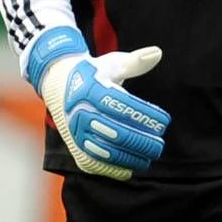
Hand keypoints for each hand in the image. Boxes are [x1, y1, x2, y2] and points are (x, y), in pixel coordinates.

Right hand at [25, 25, 168, 180]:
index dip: (145, 117)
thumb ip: (135, 62)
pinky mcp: (72, 145)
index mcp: (90, 90)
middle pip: (116, 133)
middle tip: (159, 144)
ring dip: (130, 157)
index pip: (123, 107)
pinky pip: (92, 162)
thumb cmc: (92, 72)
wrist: (56, 81)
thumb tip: (158, 52)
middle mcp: (79, 112)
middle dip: (141, 142)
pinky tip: (131, 168)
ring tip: (149, 156)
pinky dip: (112, 168)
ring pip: (105, 151)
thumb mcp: (111, 62)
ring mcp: (74, 131)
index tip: (164, 121)